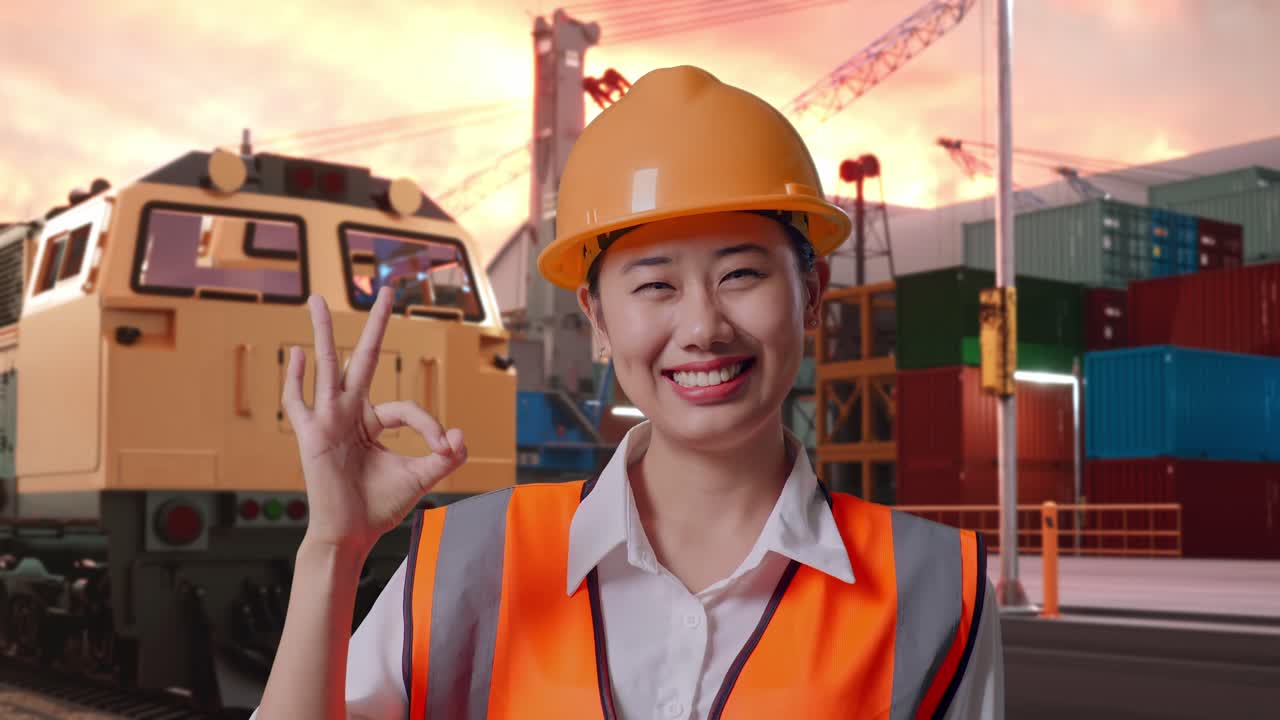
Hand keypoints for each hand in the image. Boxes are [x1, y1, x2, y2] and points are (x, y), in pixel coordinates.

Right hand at [282, 286, 466, 555]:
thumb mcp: (421, 478)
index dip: (430, 424)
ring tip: (317, 299)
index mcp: (374, 422)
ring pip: (327, 368)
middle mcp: (350, 414)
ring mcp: (328, 421)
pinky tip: (297, 354)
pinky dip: (296, 380)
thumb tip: (459, 435)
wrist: (352, 535)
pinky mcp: (311, 436)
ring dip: (321, 333)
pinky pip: (298, 403)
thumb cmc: (380, 506)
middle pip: (363, 360)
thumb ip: (444, 457)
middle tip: (386, 290)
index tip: (443, 447)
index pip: (407, 407)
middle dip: (375, 326)